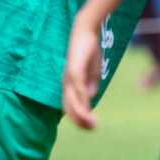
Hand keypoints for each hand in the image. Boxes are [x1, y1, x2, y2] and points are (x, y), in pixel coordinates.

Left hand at [61, 13, 103, 129]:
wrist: (85, 31)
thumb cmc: (88, 51)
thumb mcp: (91, 72)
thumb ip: (90, 85)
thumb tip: (89, 99)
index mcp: (70, 85)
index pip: (70, 107)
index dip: (79, 118)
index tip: (91, 126)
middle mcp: (66, 83)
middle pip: (69, 108)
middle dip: (80, 121)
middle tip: (93, 128)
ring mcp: (69, 77)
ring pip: (72, 101)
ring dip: (82, 115)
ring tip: (93, 124)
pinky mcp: (74, 69)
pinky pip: (77, 88)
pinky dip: (81, 99)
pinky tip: (88, 108)